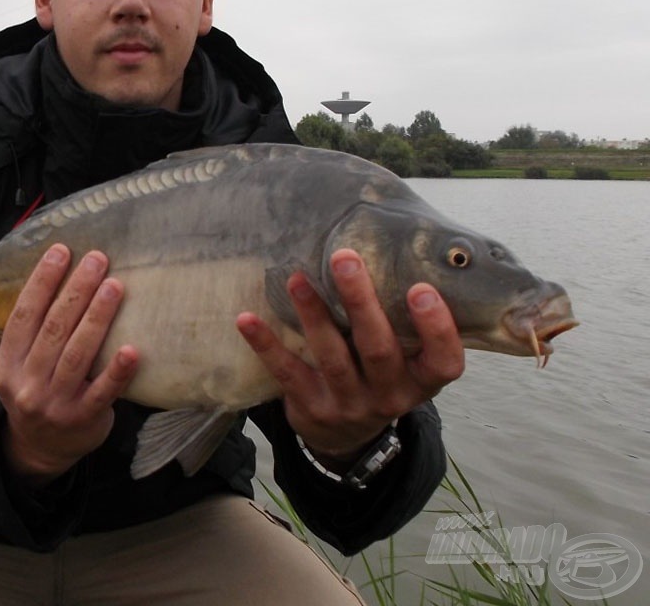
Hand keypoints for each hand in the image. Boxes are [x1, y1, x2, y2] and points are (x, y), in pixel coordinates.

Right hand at [0, 244, 138, 486]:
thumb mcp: (16, 367)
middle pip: (54, 329)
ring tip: (115, 287)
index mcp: (6, 364)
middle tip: (98, 259)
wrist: (39, 450)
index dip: (42, 281)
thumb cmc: (35, 392)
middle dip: (77, 290)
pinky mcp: (83, 419)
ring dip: (98, 317)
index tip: (62, 251)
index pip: (24, 315)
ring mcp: (54, 403)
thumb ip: (31, 333)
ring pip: (78, 353)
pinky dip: (117, 370)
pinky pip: (103, 391)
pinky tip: (133, 350)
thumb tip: (58, 274)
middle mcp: (26, 383)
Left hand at [237, 248, 463, 466]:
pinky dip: (266, 345)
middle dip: (361, 304)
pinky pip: (287, 373)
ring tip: (296, 278)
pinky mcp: (311, 406)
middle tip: (345, 260)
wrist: (347, 439)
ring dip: (313, 315)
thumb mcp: (407, 362)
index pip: (444, 361)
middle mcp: (389, 396)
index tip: (421, 289)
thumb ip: (406, 323)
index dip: (437, 328)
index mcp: (420, 381)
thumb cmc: (381, 378)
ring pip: (332, 357)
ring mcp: (349, 404)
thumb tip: (400, 250)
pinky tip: (246, 319)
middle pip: (379, 350)